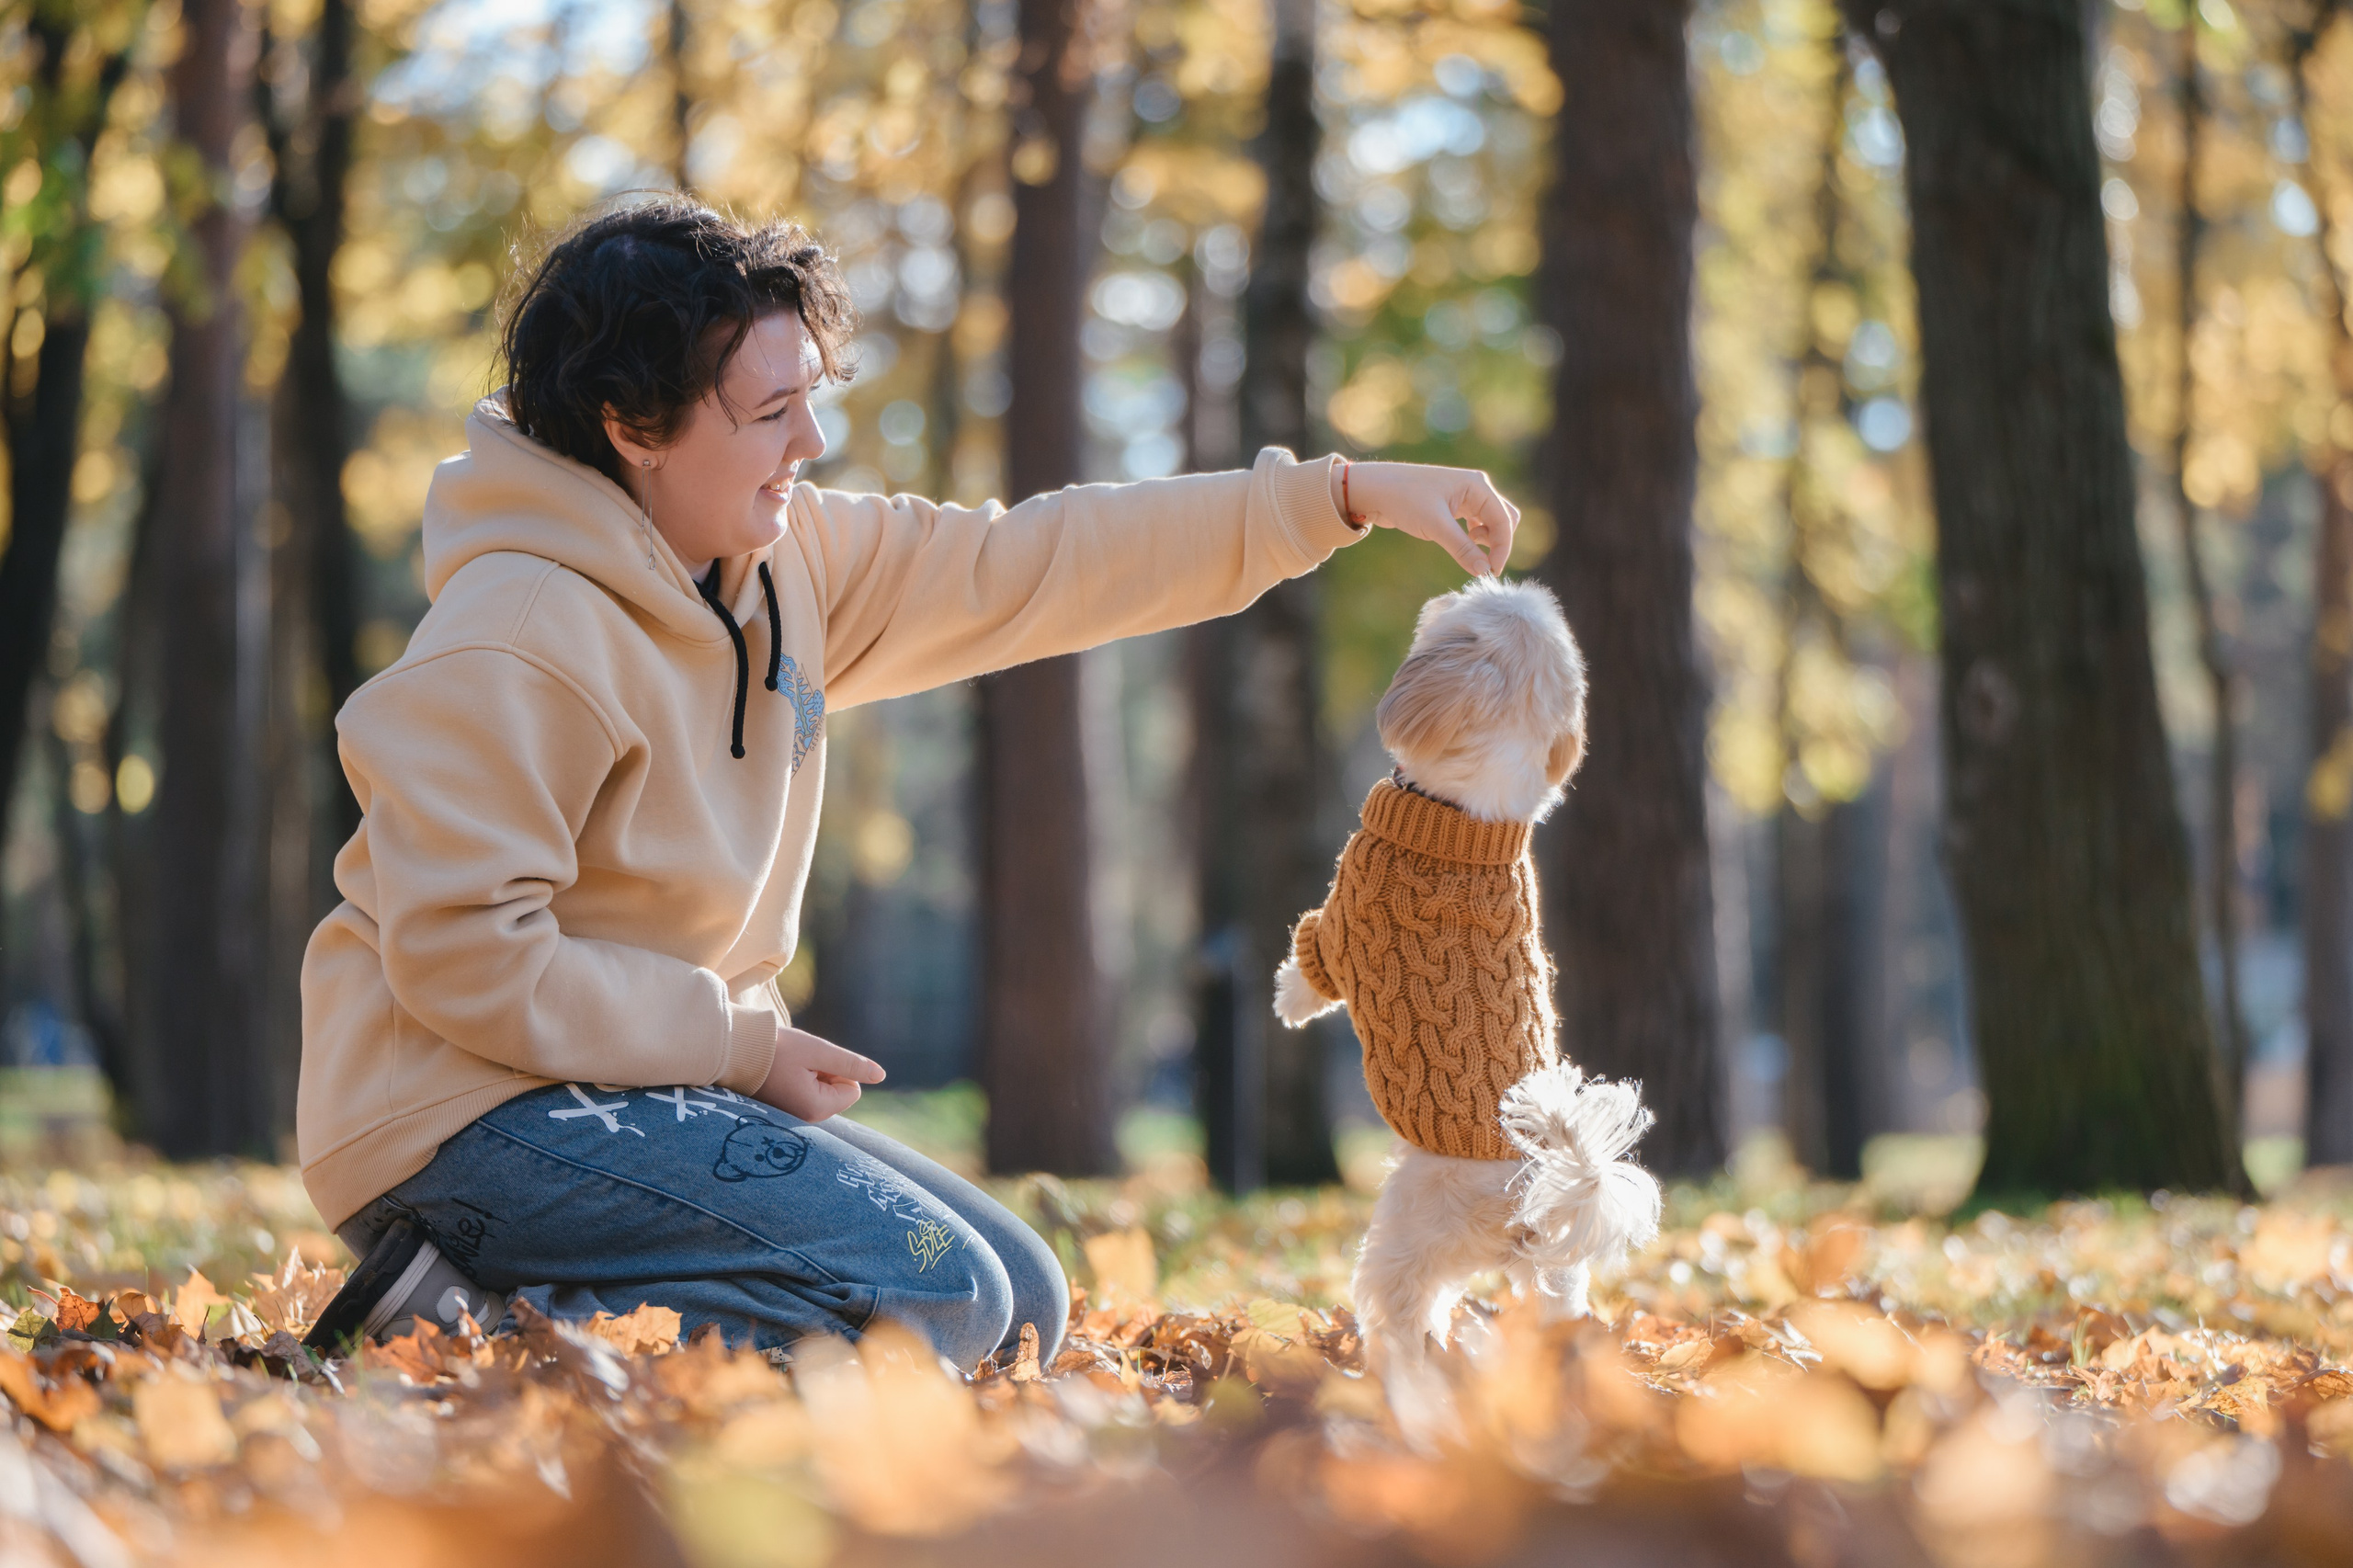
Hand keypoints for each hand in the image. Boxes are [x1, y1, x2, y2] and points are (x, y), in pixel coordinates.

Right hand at [753, 1024, 885, 1120]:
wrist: (731, 1050)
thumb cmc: (774, 1048)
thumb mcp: (818, 1051)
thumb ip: (850, 1064)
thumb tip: (880, 1075)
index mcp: (815, 1109)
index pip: (852, 1090)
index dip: (837, 1070)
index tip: (810, 1063)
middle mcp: (803, 1120)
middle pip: (836, 1093)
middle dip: (824, 1074)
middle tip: (795, 1065)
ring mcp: (790, 1117)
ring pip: (820, 1091)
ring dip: (810, 1075)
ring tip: (785, 1068)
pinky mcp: (780, 1110)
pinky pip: (803, 1093)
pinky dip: (797, 1080)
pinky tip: (778, 1074)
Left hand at [1332, 460, 1519, 576]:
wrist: (1374, 489)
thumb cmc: (1404, 500)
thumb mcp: (1435, 527)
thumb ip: (1463, 549)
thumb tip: (1484, 572)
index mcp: (1477, 485)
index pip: (1504, 520)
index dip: (1502, 548)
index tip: (1491, 572)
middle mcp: (1475, 488)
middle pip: (1504, 519)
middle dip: (1499, 543)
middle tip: (1483, 565)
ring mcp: (1465, 496)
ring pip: (1491, 522)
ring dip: (1488, 540)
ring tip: (1469, 552)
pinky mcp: (1453, 506)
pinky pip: (1476, 523)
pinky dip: (1475, 538)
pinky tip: (1463, 545)